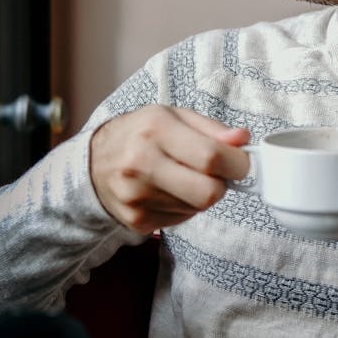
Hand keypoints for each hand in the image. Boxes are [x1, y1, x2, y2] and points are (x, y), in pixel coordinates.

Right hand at [90, 105, 250, 233]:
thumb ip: (212, 128)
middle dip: (222, 184)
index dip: (238, 163)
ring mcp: (136, 197)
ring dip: (201, 194)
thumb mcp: (174, 116)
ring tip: (182, 175)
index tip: (241, 162)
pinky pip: (182, 219)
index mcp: (155, 129)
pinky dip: (184, 205)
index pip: (211, 158)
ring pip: (198, 208)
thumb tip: (242, 140)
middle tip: (215, 172)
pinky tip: (168, 189)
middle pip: (208, 193)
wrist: (94, 161)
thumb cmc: (141, 133)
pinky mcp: (137, 220)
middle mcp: (141, 164)